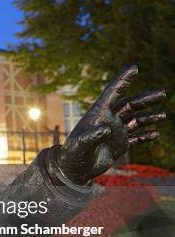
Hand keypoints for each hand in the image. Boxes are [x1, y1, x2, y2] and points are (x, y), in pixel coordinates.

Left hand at [58, 65, 166, 184]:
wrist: (73, 170)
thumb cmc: (72, 154)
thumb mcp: (80, 145)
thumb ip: (92, 136)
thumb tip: (106, 129)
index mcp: (98, 114)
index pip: (112, 93)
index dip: (123, 80)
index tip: (134, 67)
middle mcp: (108, 120)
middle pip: (129, 105)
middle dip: (145, 99)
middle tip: (162, 93)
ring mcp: (115, 132)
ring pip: (135, 120)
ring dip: (149, 117)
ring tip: (163, 115)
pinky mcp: (119, 145)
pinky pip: (135, 138)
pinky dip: (145, 136)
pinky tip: (156, 134)